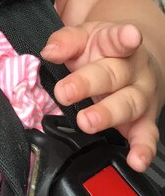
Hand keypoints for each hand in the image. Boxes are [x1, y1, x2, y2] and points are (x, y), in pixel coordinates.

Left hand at [41, 23, 160, 171]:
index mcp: (116, 43)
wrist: (133, 58)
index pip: (118, 38)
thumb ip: (65, 41)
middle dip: (88, 84)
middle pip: (114, 75)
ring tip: (86, 122)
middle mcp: (133, 69)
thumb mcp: (83, 37)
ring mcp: (141, 94)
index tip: (130, 36)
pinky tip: (136, 160)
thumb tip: (49, 52)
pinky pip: (147, 135)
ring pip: (129, 104)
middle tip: (65, 92)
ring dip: (107, 115)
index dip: (124, 37)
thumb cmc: (103, 49)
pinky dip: (143, 149)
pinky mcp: (145, 120)